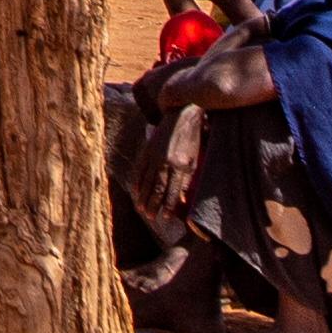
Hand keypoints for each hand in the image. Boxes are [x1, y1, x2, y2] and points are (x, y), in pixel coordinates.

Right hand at [147, 101, 204, 221]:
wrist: (181, 114)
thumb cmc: (192, 140)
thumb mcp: (195, 160)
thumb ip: (188, 180)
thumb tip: (181, 200)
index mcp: (180, 165)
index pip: (173, 190)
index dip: (169, 205)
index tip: (166, 217)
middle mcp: (165, 162)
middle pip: (157, 188)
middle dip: (153, 204)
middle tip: (150, 217)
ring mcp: (154, 155)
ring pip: (147, 181)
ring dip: (144, 196)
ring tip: (141, 209)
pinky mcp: (147, 149)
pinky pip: (139, 169)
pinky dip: (137, 181)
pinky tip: (136, 192)